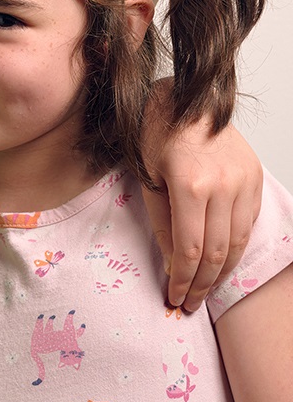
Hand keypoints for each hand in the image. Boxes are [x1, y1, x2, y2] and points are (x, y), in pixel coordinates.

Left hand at [142, 99, 261, 311]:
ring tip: (205, 290)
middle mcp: (222, 186)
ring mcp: (243, 181)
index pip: (190, 250)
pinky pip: (248, 223)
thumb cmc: (156, 132)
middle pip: (216, 253)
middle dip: (203, 285)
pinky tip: (222, 261)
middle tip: (190, 304)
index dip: (183, 280)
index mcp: (189, 185)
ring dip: (222, 272)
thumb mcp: (148, 178)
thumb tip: (172, 265)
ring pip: (237, 242)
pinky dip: (235, 247)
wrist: (184, 98)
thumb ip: (162, 223)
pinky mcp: (254, 177)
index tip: (174, 298)